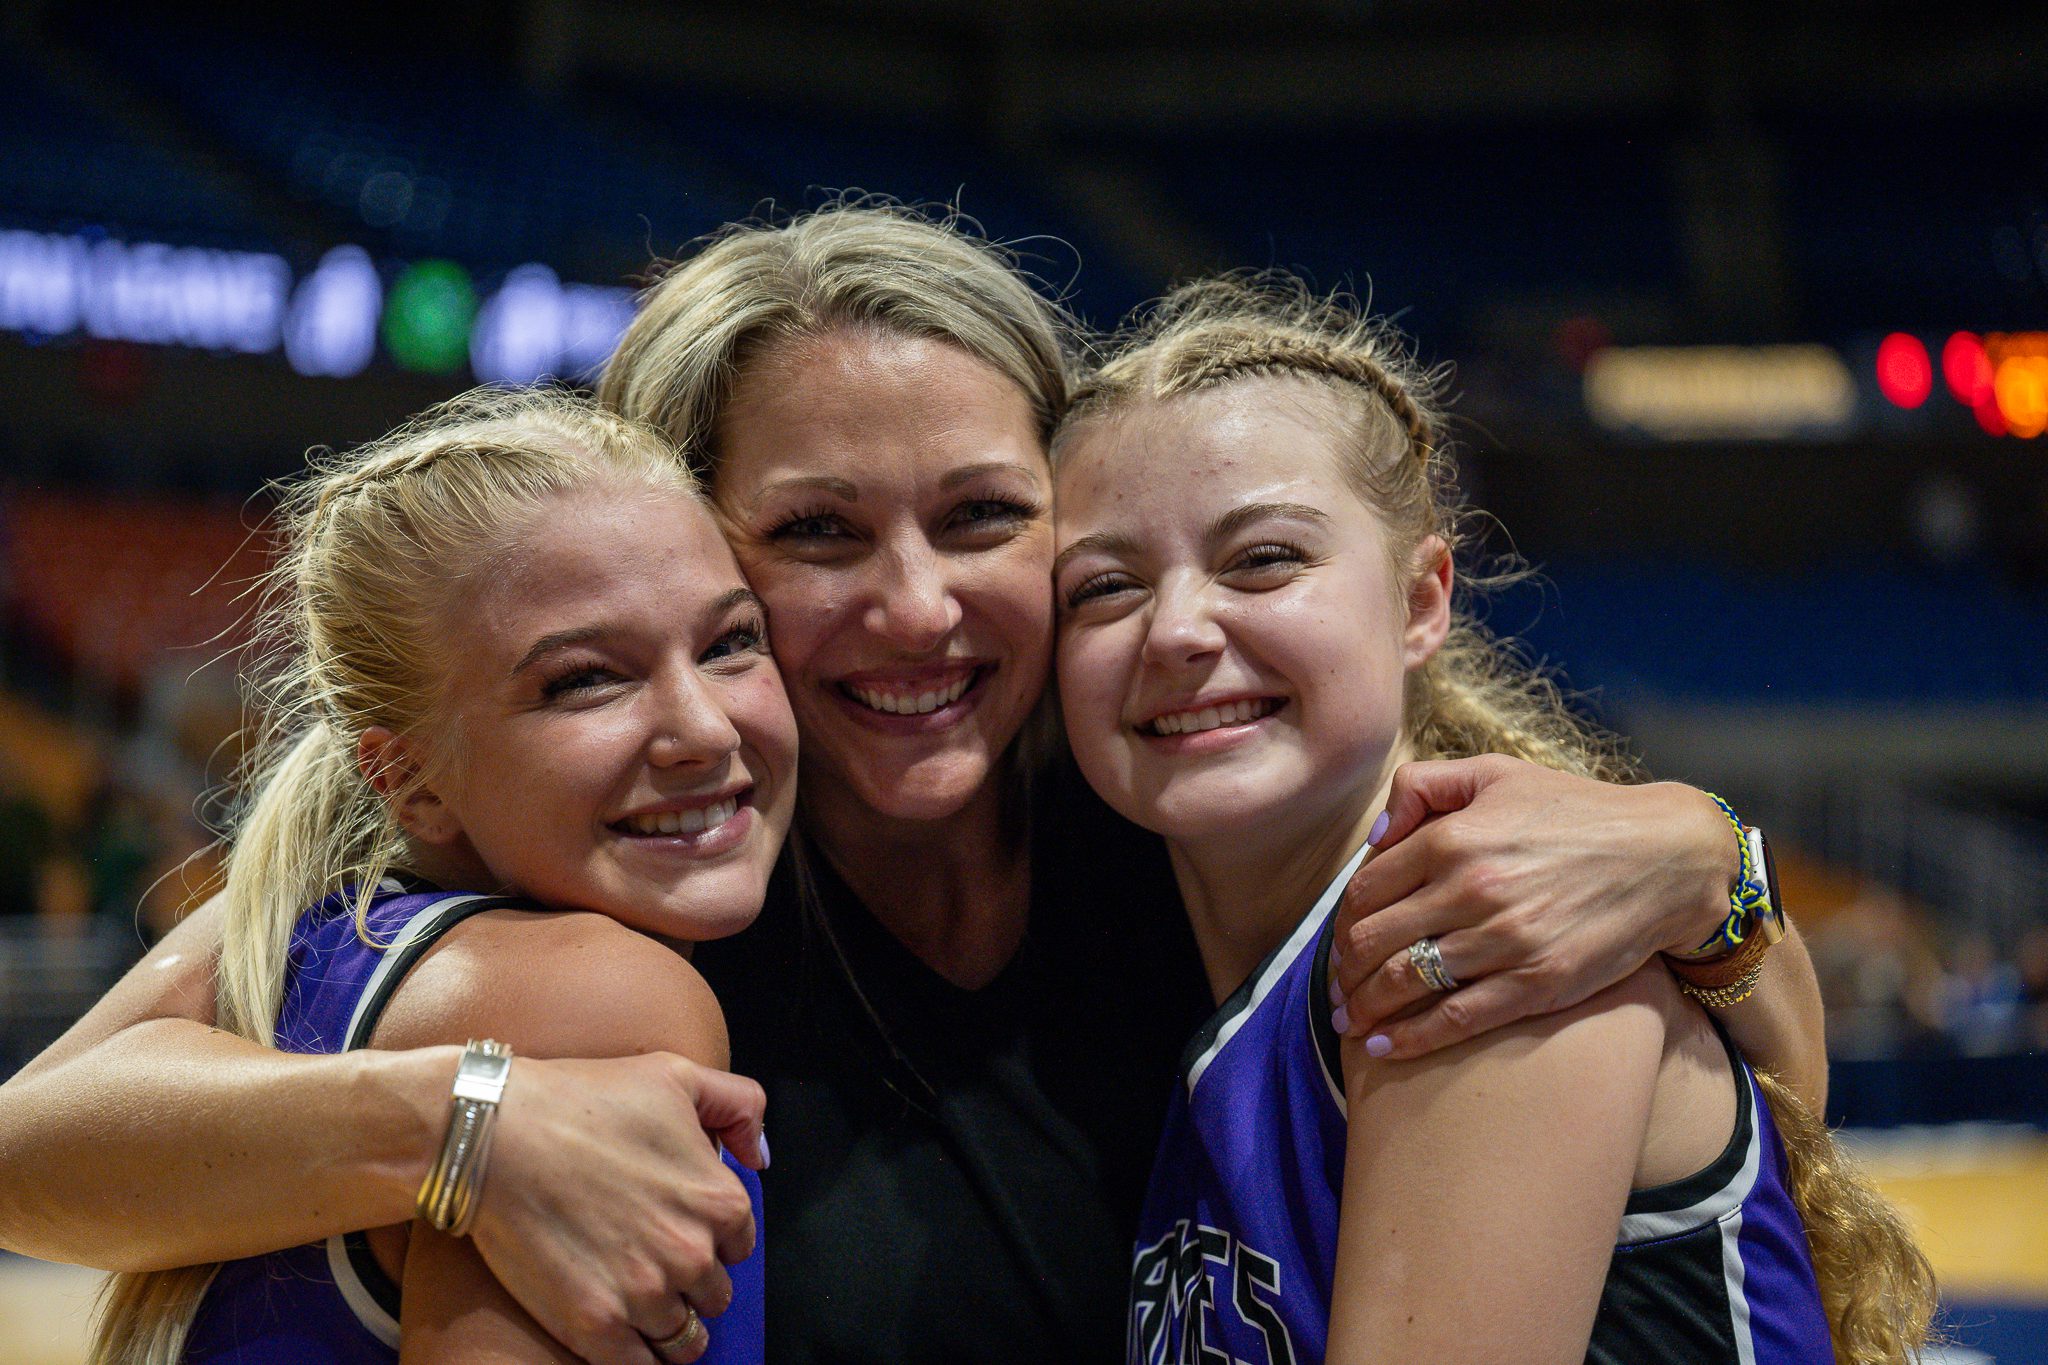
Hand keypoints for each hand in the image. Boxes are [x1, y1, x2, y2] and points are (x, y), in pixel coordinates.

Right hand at [467, 1053, 766, 1364]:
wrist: (496, 1133)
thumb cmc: (582, 1098)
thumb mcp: (677, 1074)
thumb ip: (738, 1105)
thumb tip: (759, 1157)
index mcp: (719, 1200)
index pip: (739, 1246)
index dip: (710, 1239)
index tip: (678, 1231)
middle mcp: (692, 1253)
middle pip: (713, 1295)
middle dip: (688, 1283)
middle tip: (649, 1262)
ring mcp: (646, 1294)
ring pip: (682, 1339)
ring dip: (666, 1325)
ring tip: (635, 1303)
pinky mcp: (597, 1325)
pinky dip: (637, 1358)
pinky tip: (619, 1336)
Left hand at [1329, 755, 1735, 1057]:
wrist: (1668, 857)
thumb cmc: (1577, 812)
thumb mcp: (1497, 774)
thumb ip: (1425, 786)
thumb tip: (1376, 836)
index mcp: (1453, 838)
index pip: (1366, 891)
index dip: (1341, 923)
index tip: (1339, 944)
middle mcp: (1470, 890)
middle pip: (1372, 941)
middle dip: (1343, 972)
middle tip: (1336, 989)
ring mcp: (1503, 940)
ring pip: (1404, 982)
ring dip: (1364, 1009)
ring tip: (1349, 1021)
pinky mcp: (1537, 983)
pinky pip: (1455, 1019)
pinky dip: (1409, 1038)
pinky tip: (1384, 1048)